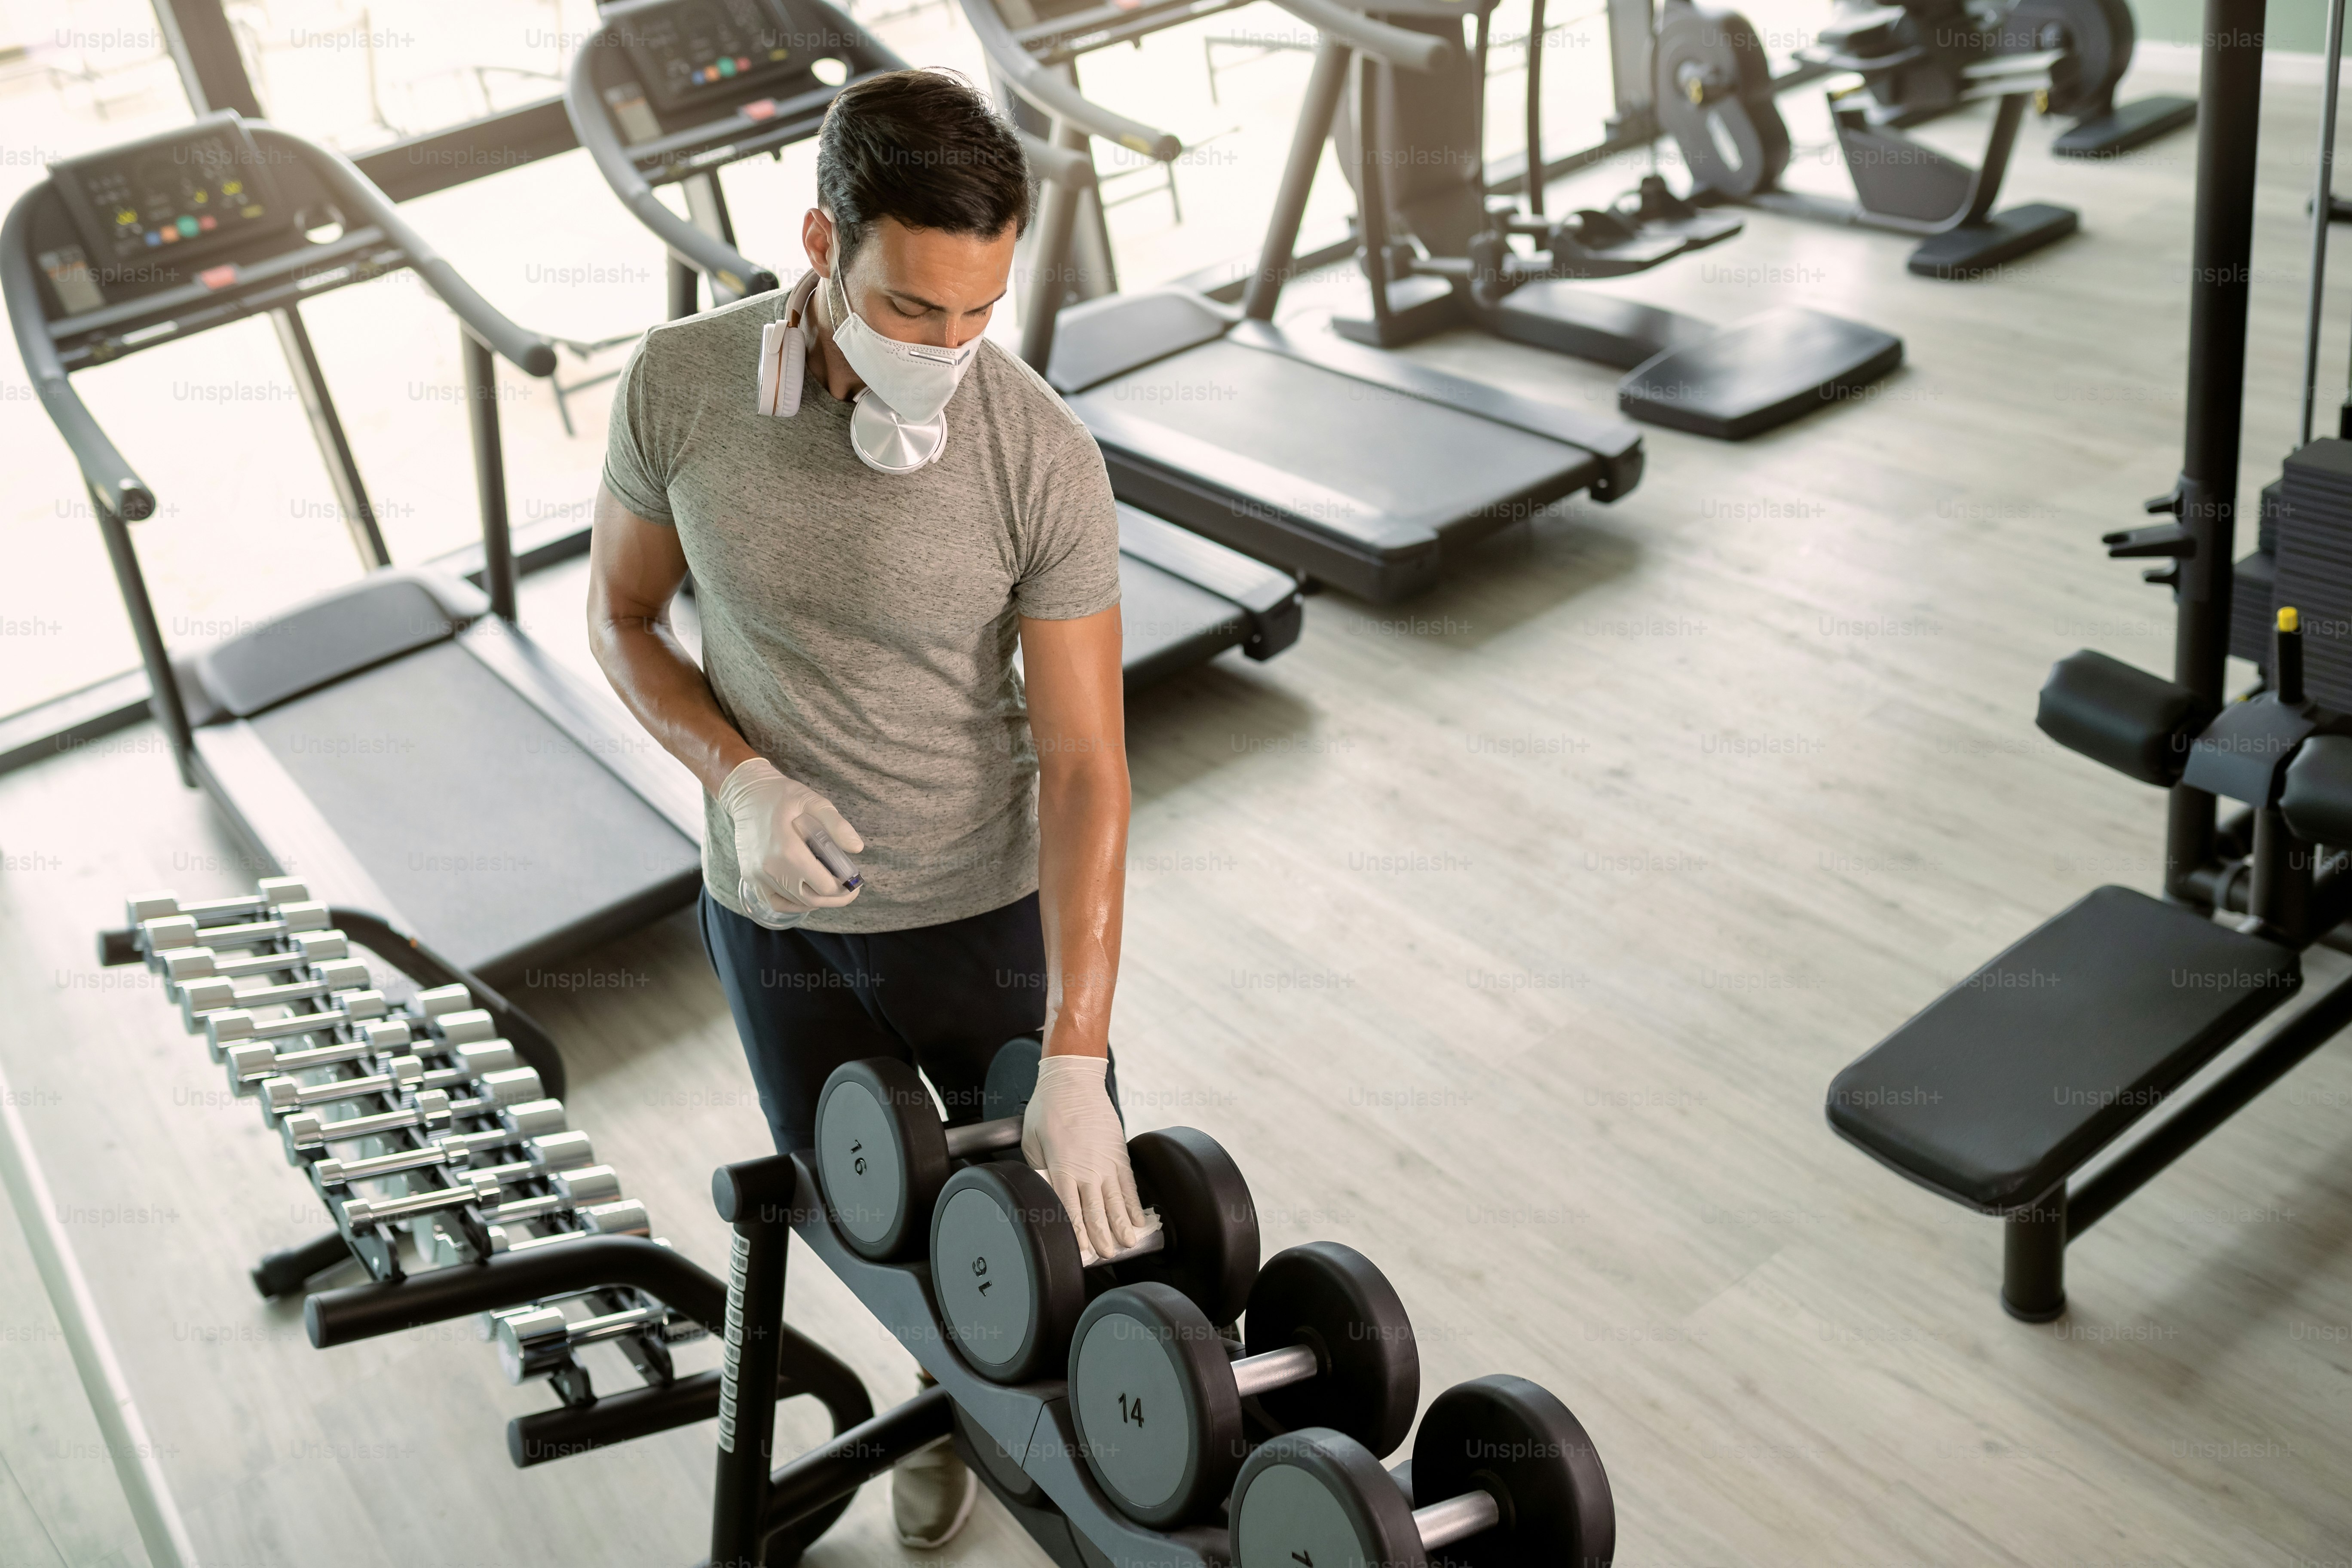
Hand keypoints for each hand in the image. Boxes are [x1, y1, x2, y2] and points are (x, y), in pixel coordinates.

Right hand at [717, 757, 863, 925]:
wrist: (747, 795)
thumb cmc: (783, 796)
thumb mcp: (813, 802)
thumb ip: (836, 825)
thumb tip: (857, 848)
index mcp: (788, 850)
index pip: (823, 885)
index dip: (844, 888)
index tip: (854, 881)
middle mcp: (770, 868)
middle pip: (811, 898)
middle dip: (834, 898)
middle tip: (848, 890)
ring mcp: (757, 875)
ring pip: (794, 901)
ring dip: (816, 899)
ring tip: (830, 889)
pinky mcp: (750, 877)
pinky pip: (775, 902)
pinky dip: (794, 903)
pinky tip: (807, 895)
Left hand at [1022, 1054, 1151, 1264]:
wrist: (1073, 1080)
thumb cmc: (1047, 1109)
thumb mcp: (1031, 1142)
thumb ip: (1039, 1171)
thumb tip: (1043, 1193)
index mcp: (1062, 1168)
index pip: (1070, 1211)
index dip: (1077, 1235)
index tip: (1082, 1254)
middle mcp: (1087, 1169)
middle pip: (1096, 1212)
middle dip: (1102, 1238)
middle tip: (1107, 1257)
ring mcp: (1106, 1161)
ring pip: (1116, 1201)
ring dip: (1122, 1226)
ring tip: (1129, 1244)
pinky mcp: (1119, 1152)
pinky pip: (1129, 1184)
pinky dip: (1134, 1203)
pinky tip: (1138, 1219)